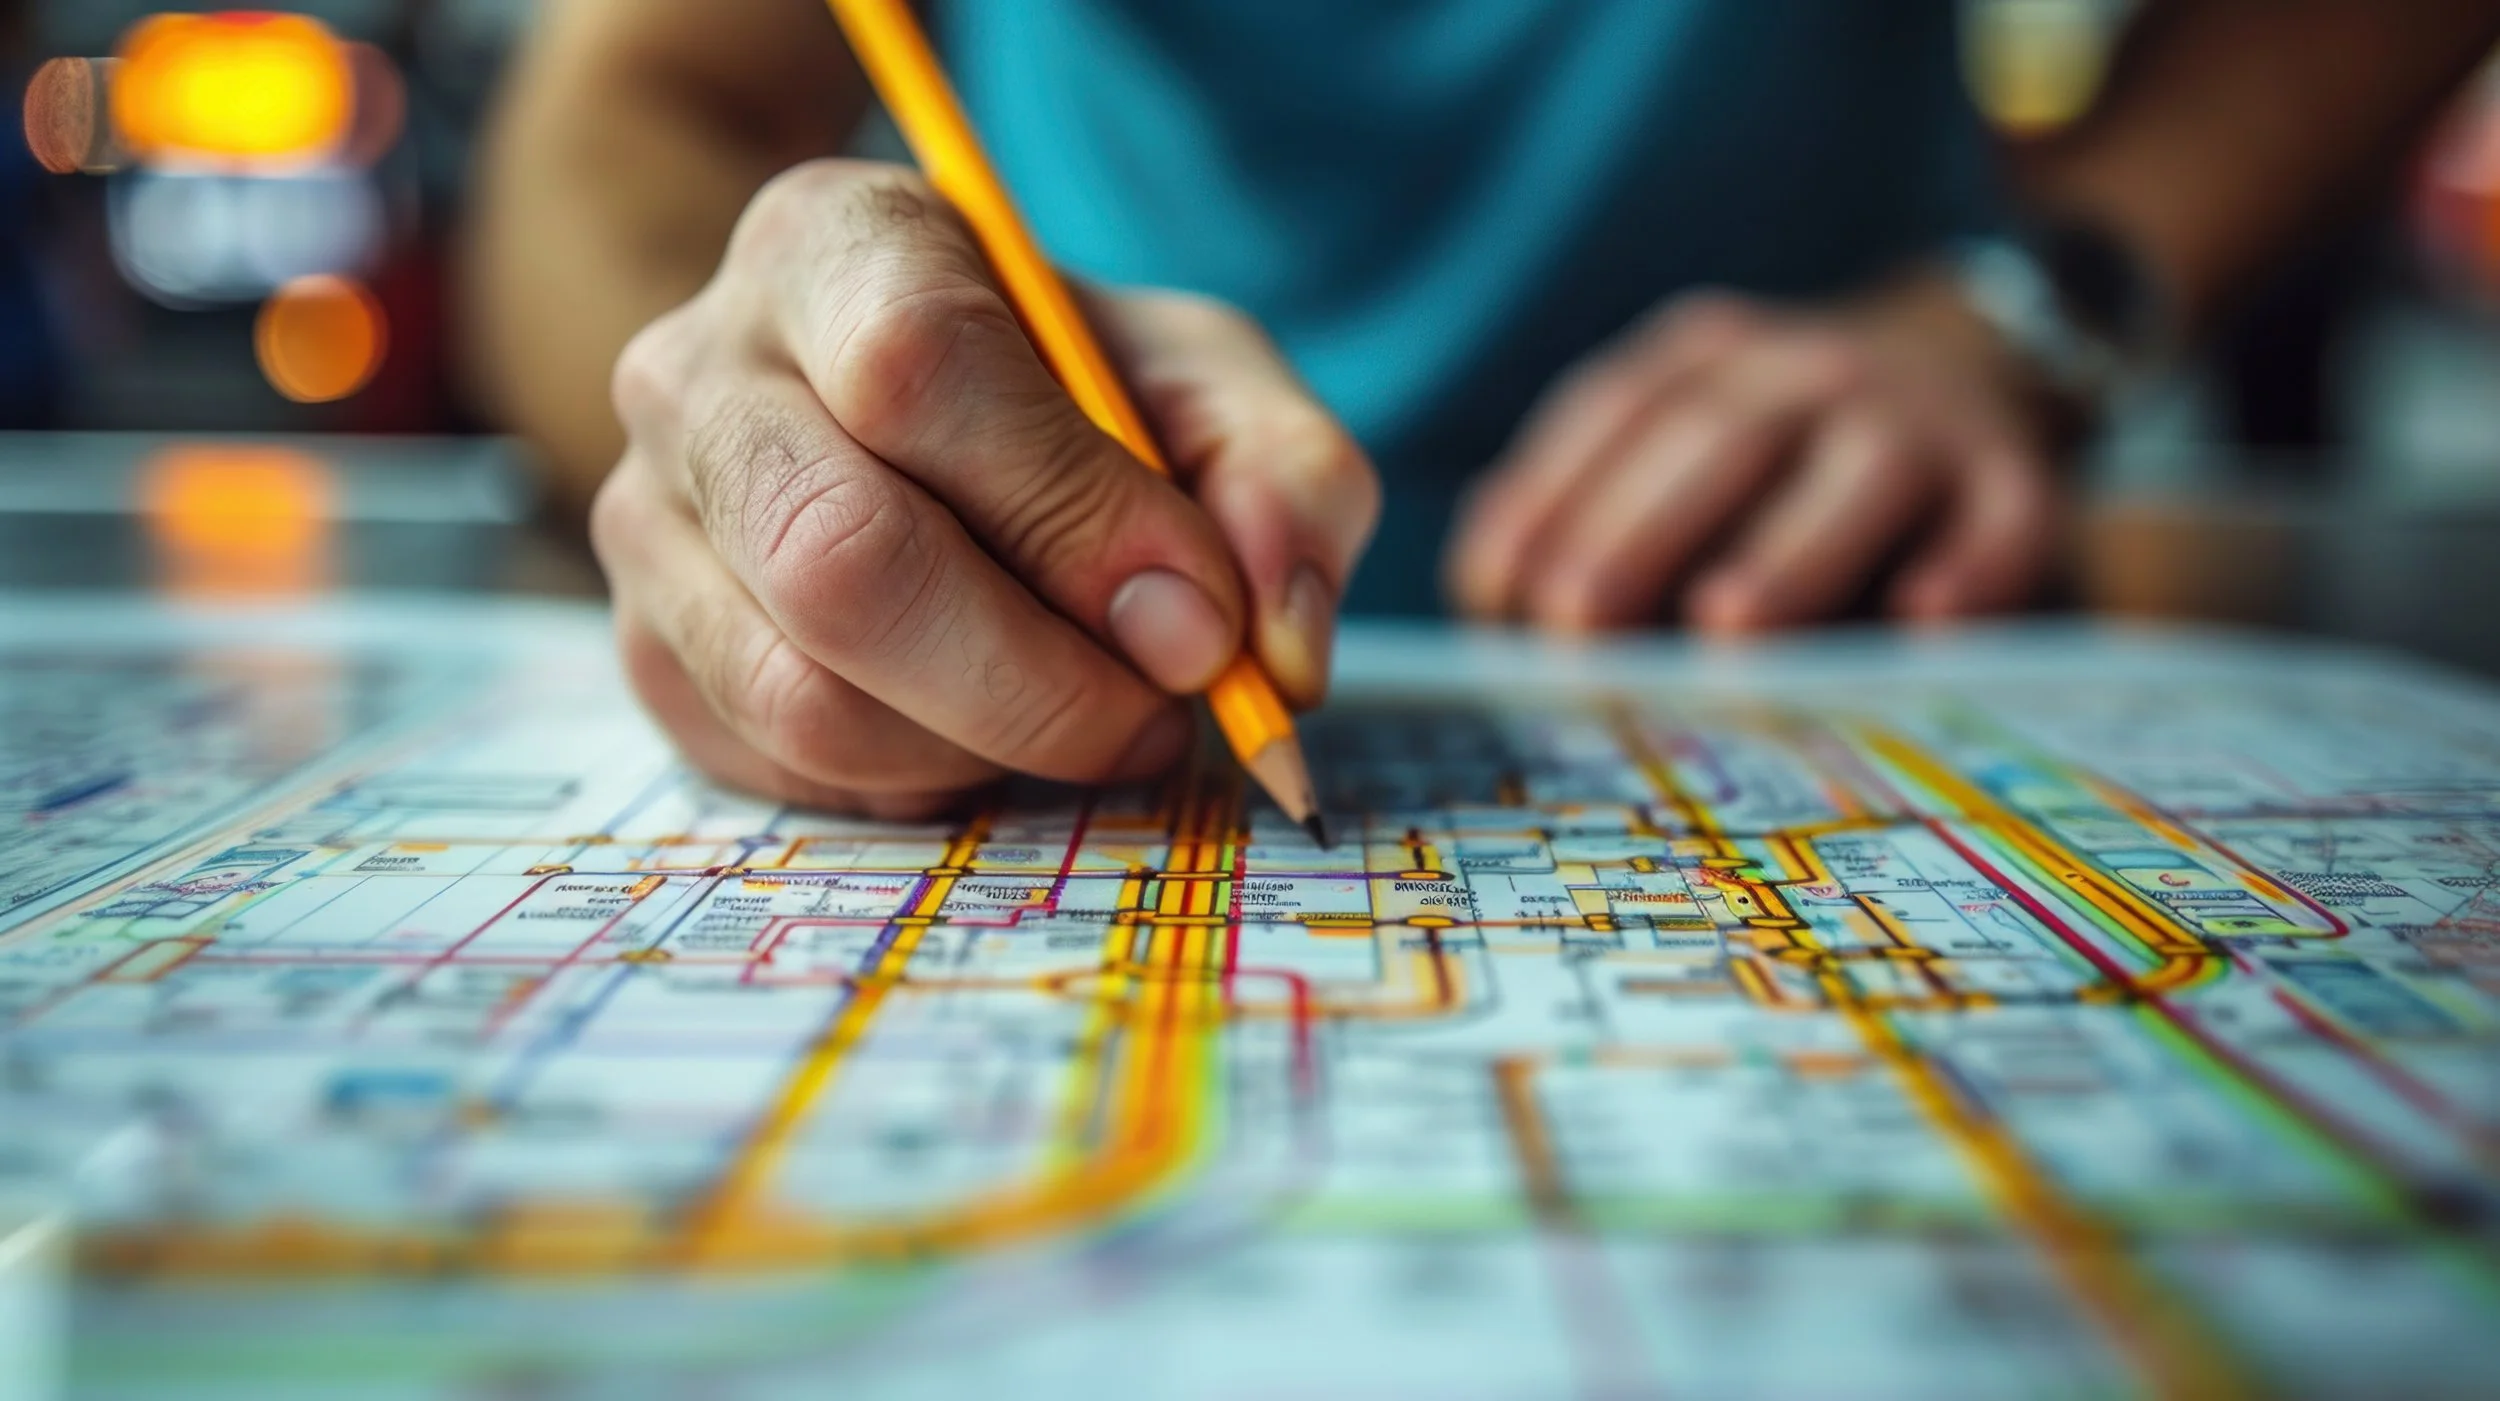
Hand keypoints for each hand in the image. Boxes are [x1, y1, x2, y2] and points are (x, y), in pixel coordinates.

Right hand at [595, 160, 1377, 815]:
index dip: (1073, 516)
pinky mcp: (644, 654)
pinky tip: (984, 728)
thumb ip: (1280, 478)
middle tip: (1156, 712)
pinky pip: (785, 770)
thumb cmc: (1061, 390)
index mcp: (836, 244)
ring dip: (988, 748)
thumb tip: (1264, 642)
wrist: (882, 409)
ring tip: (1085, 717)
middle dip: (1038, 681)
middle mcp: (699, 371)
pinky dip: (921, 783)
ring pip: (804, 696)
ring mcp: (646, 520)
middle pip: (839, 559)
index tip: (1197, 617)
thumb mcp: (1200, 382)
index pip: (919, 368)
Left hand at [1445, 274, 2063, 632]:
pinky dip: (1967, 568)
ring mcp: (1922, 419)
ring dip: (1786, 553)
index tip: (1496, 598)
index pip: (1613, 416)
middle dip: (1637, 534)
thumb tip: (1499, 612)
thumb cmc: (1779, 460)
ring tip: (1724, 630)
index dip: (1548, 501)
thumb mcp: (1682, 449)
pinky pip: (1999, 518)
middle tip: (1576, 627)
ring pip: (1856, 473)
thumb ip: (1595, 509)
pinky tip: (1923, 623)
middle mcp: (1811, 369)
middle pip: (1718, 438)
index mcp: (1708, 357)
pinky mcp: (2017, 481)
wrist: (1973, 369)